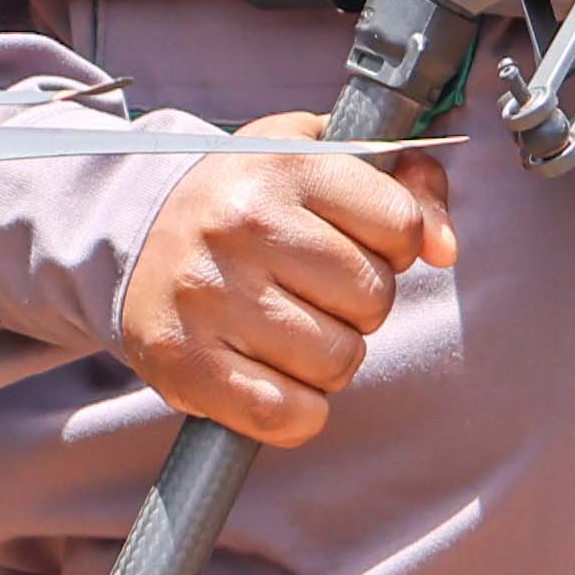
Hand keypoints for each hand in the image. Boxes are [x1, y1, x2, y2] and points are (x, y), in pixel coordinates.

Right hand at [112, 116, 453, 443]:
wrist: (130, 233)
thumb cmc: (241, 198)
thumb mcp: (316, 159)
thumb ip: (399, 187)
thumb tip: (445, 248)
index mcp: (283, 166)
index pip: (400, 224)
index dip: (396, 244)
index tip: (361, 243)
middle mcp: (243, 226)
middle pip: (374, 299)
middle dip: (359, 304)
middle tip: (314, 290)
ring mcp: (211, 298)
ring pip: (338, 361)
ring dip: (328, 357)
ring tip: (288, 327)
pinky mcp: (186, 364)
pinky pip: (290, 415)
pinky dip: (299, 410)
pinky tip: (274, 375)